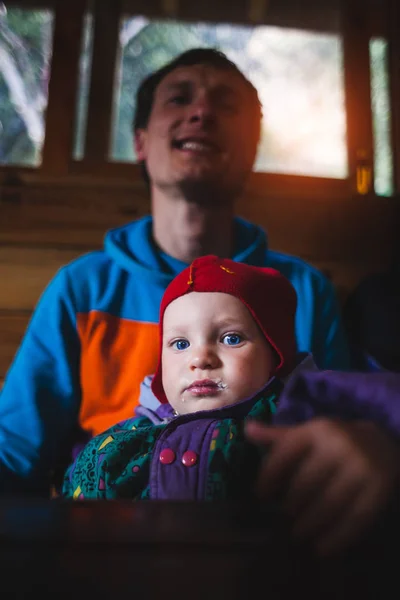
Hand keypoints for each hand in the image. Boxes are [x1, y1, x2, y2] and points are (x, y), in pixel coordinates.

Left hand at [245, 418, 399, 555]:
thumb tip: (247, 430)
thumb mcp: (308, 433)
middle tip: (283, 520)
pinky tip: (322, 548)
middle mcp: (339, 444)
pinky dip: (336, 538)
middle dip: (289, 507)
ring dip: (309, 525)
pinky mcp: (379, 488)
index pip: (284, 455)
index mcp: (317, 429)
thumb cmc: (334, 441)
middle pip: (304, 485)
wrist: (382, 443)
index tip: (261, 496)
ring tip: (298, 535)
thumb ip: (278, 436)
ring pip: (327, 504)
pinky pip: (354, 519)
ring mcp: (361, 466)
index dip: (268, 478)